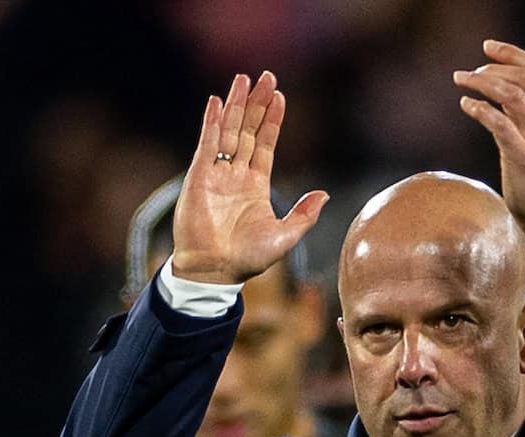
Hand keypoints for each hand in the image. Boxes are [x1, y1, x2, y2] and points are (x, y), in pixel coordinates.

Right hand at [172, 71, 328, 283]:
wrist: (215, 272)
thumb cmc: (248, 259)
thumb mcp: (285, 237)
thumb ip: (304, 215)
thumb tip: (325, 194)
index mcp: (256, 185)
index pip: (265, 144)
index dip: (272, 121)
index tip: (280, 97)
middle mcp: (236, 175)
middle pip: (248, 130)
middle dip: (256, 104)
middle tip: (266, 76)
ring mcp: (216, 175)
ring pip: (228, 132)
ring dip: (235, 105)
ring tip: (243, 79)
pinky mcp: (198, 178)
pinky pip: (207, 145)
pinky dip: (211, 124)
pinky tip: (217, 102)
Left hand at [454, 40, 524, 243]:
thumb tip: (504, 94)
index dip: (513, 54)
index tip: (489, 47)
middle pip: (523, 79)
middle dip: (492, 69)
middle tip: (468, 73)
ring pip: (511, 95)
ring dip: (482, 83)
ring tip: (462, 81)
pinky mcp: (523, 158)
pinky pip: (499, 124)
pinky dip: (480, 110)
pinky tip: (466, 106)